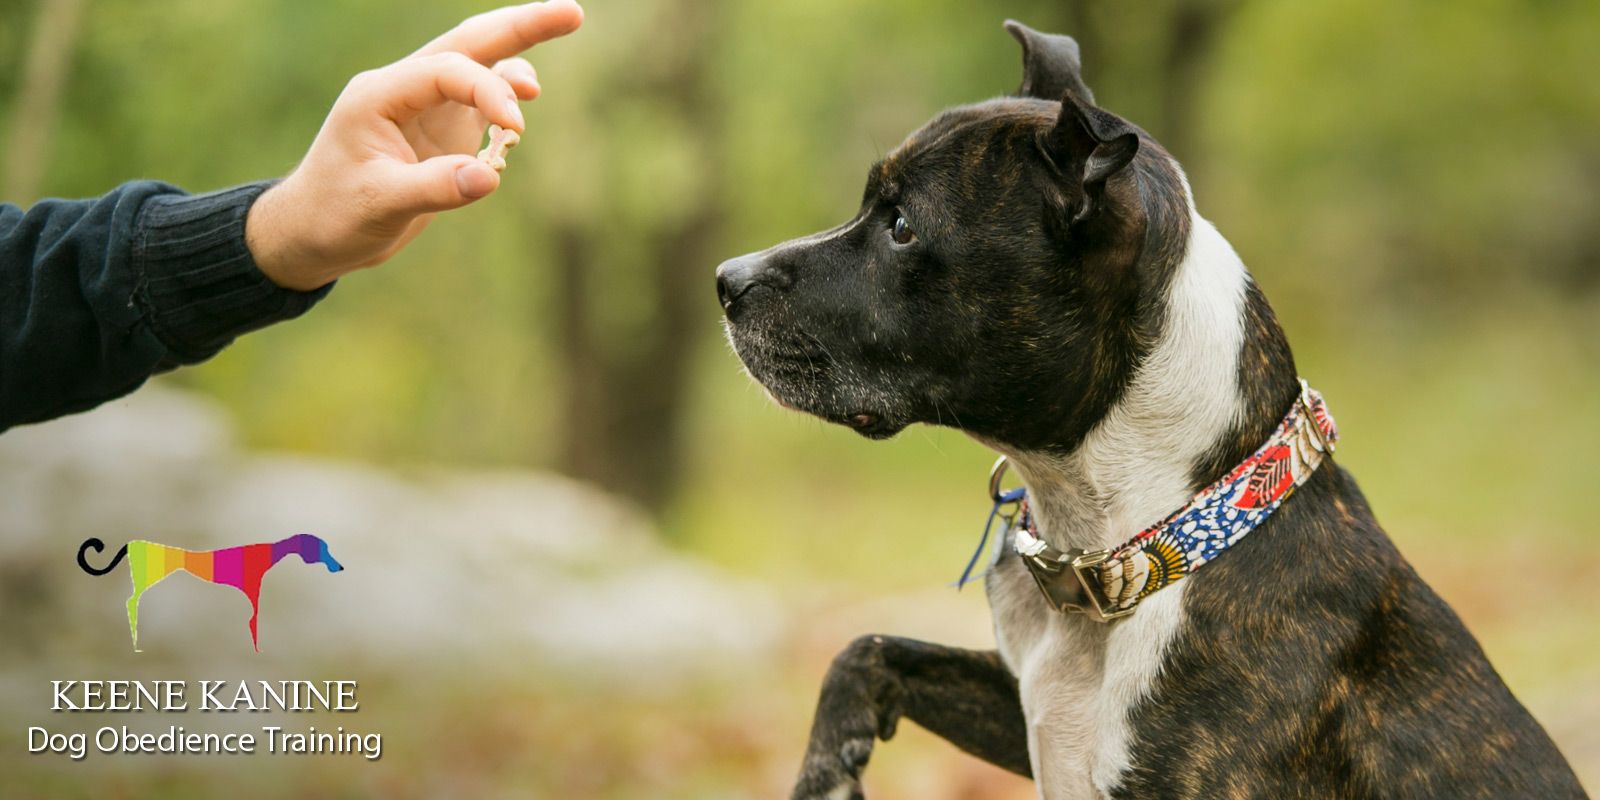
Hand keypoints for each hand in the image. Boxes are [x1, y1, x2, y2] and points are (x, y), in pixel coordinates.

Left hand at [245, 0, 582, 290]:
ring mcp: (424, 108)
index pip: (447, 71)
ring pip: (479, 69)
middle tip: (573, 13)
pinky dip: (505, 108)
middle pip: (469, 43)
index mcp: (379, 94)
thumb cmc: (334, 215)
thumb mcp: (380, 204)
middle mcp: (404, 90)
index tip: (516, 130)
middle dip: (520, 26)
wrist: (311, 233)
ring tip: (535, 89)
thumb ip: (435, 188)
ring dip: (513, 69)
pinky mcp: (440, 131)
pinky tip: (515, 129)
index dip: (489, 91)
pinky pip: (481, 105)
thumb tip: (491, 176)